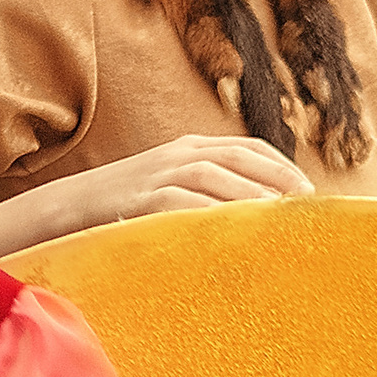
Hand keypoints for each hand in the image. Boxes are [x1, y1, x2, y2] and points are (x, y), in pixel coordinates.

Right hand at [88, 136, 314, 223]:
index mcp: (190, 146)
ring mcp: (159, 173)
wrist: (68, 206)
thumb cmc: (126, 203)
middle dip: (277, 177)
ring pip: (216, 175)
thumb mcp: (170, 184)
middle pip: (239, 156)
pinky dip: (212, 214)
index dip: (281, 165)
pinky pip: (184, 203)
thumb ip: (207, 189)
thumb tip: (254, 212)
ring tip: (279, 217)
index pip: (247, 146)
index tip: (307, 189)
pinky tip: (234, 231)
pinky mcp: (142, 198)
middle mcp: (179, 153)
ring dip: (251, 194)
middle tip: (305, 203)